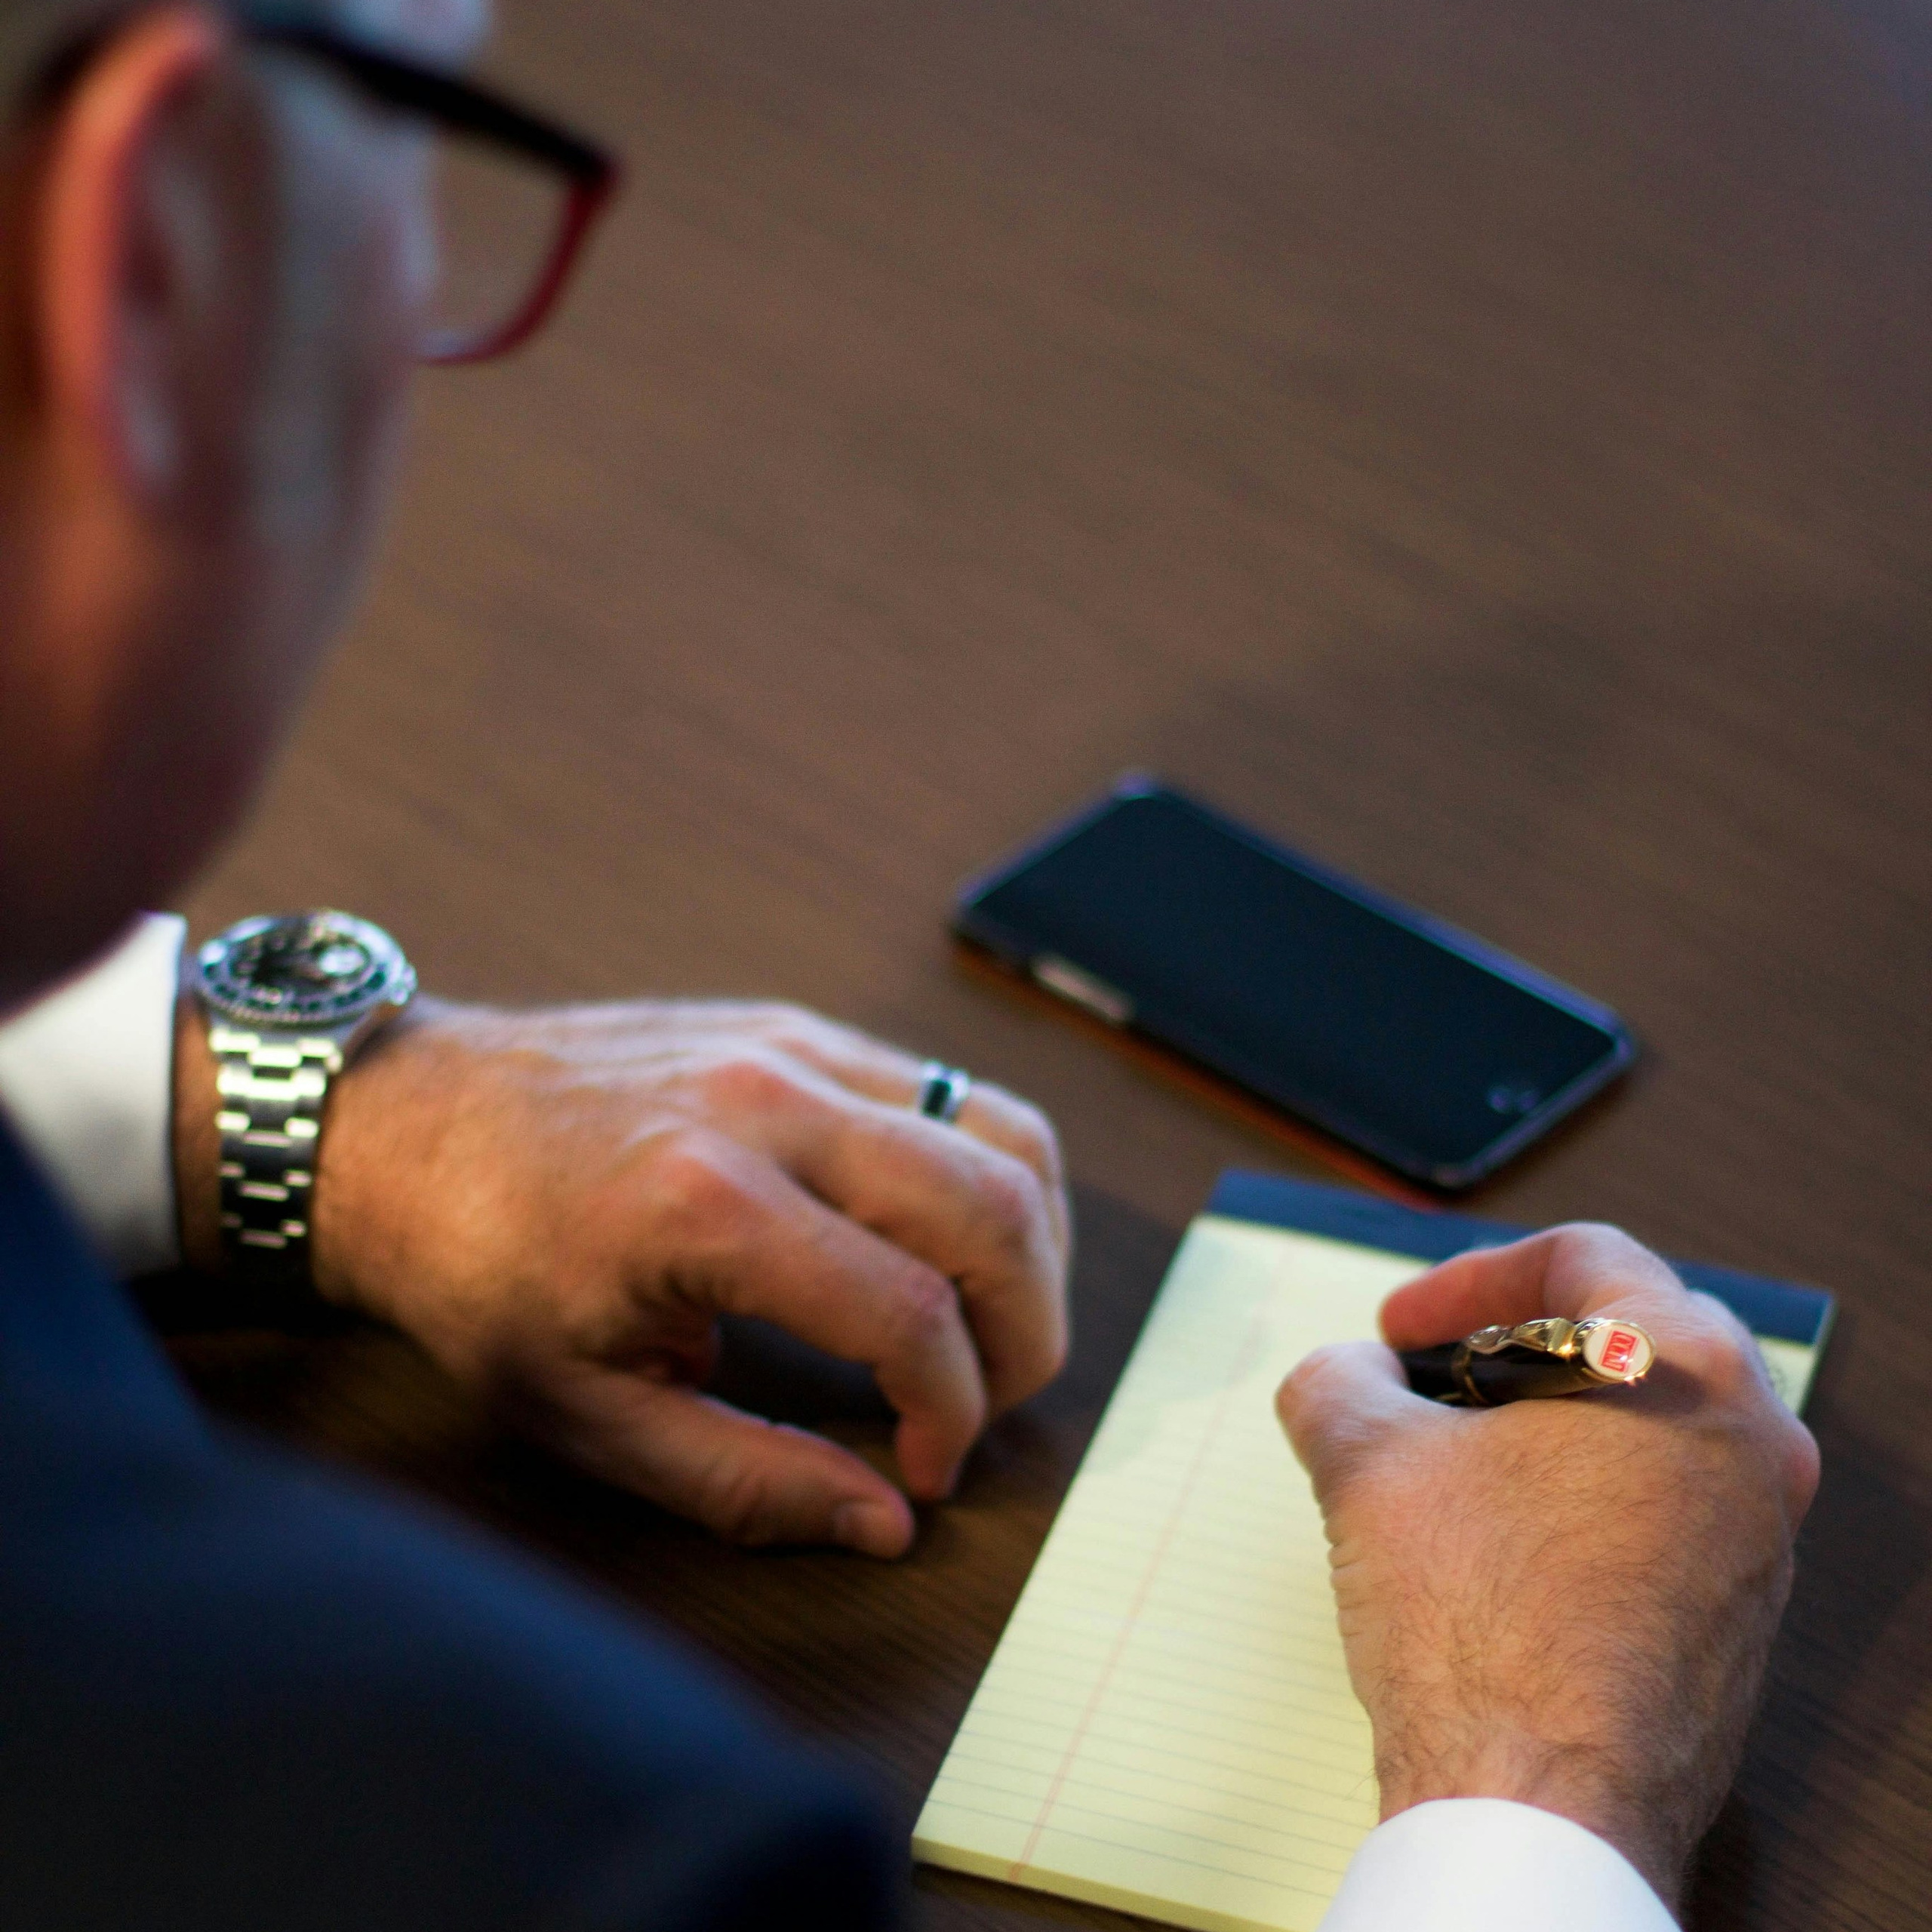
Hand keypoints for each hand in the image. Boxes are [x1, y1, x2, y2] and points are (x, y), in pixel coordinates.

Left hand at [177, 996, 1068, 1557]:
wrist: (405, 1123)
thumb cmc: (477, 1267)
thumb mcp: (584, 1410)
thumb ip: (744, 1478)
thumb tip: (884, 1522)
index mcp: (706, 1206)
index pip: (910, 1316)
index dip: (951, 1414)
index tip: (924, 1468)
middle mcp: (770, 1105)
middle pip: (992, 1208)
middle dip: (1028, 1331)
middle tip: (988, 1402)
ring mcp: (795, 1048)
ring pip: (1000, 1130)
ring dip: (1031, 1242)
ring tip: (994, 1324)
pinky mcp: (800, 1027)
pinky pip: (951, 1091)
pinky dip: (986, 1174)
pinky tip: (946, 1241)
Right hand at [1274, 1225, 1818, 1908]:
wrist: (1538, 1805)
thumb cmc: (1475, 1622)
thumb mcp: (1363, 1460)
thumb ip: (1338, 1377)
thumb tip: (1344, 1373)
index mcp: (1682, 1367)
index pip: (1582, 1256)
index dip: (1467, 1277)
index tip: (1401, 1330)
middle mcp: (1750, 1441)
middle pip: (1631, 1331)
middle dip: (1515, 1343)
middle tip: (1432, 1377)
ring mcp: (1757, 1535)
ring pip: (1653, 1425)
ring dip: (1550, 1420)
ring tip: (1453, 1459)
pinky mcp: (1740, 1616)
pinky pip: (1667, 1509)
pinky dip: (1585, 1493)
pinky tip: (1500, 1540)